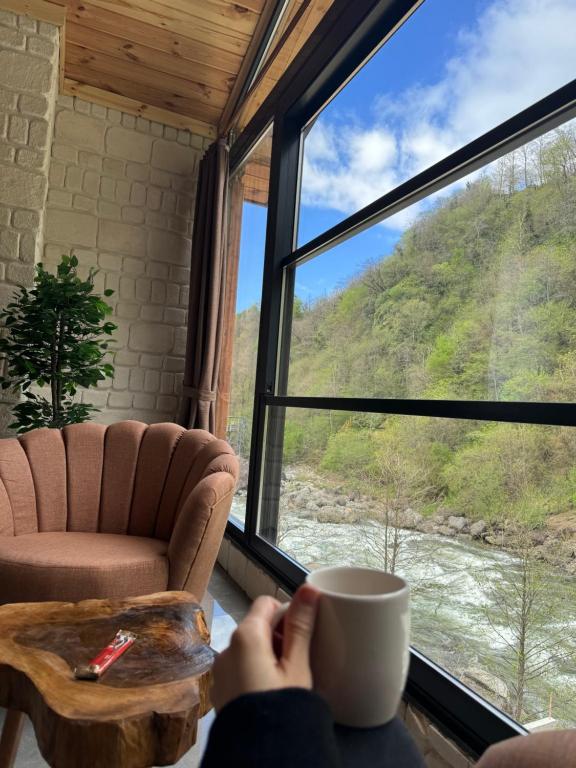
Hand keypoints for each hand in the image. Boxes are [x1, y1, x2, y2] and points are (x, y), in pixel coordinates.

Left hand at [210, 584, 319, 711]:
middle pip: (256, 626)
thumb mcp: (297, 665)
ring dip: (267, 655)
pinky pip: (240, 668)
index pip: (267, 604)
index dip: (287, 614)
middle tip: (298, 660)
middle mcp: (226, 648)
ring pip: (248, 648)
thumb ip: (300, 624)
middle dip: (278, 636)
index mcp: (245, 635)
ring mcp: (220, 670)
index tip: (302, 634)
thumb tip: (307, 588)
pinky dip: (255, 671)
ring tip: (286, 679)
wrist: (259, 754)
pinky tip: (270, 691)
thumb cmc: (282, 707)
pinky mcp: (220, 690)